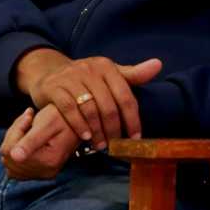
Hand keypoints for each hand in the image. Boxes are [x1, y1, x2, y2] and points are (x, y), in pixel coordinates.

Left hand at [0, 106, 77, 180]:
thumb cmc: (63, 116)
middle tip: (29, 119)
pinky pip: (17, 166)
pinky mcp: (41, 172)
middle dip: (14, 136)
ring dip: (14, 142)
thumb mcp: (47, 123)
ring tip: (29, 127)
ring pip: (10, 162)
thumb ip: (30, 141)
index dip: (15, 130)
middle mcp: (46, 172)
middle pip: (8, 158)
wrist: (79, 118)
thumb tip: (14, 157)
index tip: (29, 115)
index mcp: (48, 160)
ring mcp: (44, 174)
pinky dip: (17, 151)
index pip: (11, 151)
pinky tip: (28, 139)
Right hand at [13, 48, 161, 148]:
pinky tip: (86, 137)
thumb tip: (158, 65)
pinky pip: (70, 109)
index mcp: (107, 66)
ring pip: (90, 109)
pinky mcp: (55, 87)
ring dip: (97, 131)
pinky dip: (79, 125)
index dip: (132, 118)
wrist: (50, 73)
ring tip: (101, 145)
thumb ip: (133, 74)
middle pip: (108, 105)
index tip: (135, 137)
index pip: (125, 95)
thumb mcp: (109, 74)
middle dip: (114, 129)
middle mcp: (90, 69)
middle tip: (116, 145)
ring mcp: (71, 77)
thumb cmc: (86, 78)